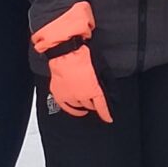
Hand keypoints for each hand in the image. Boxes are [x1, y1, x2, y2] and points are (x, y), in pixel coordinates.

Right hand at [30, 2, 111, 121]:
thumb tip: (109, 91)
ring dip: (84, 104)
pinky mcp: (58, 93)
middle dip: (95, 103)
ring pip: (79, 106)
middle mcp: (81, 96)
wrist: (64, 48)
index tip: (109, 118)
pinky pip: (66, 106)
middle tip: (96, 100)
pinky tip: (76, 108)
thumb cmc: (83, 54)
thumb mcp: (100, 67)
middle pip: (91, 105)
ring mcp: (68, 95)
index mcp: (93, 90)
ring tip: (87, 102)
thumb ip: (104, 82)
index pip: (102, 107)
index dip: (106, 113)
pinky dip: (72, 108)